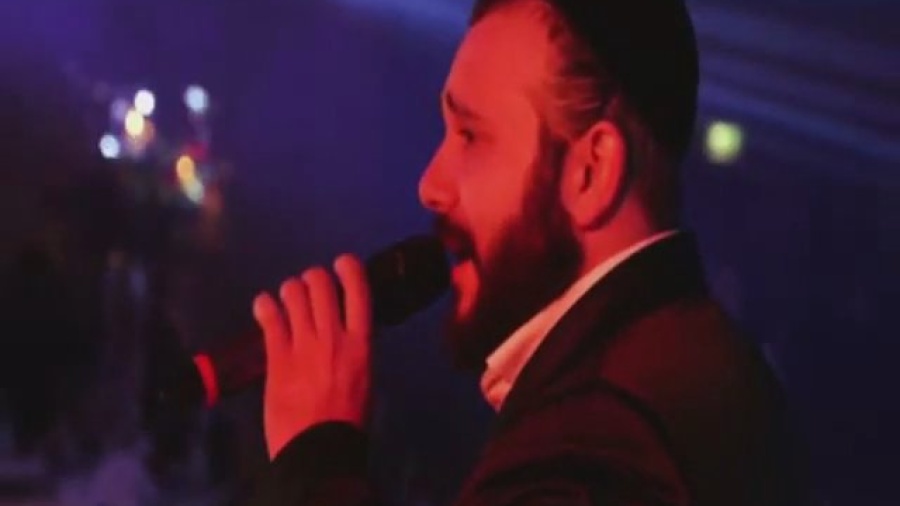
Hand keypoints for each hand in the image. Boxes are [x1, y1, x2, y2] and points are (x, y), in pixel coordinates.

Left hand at [253, 254, 372, 459]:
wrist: (318, 448)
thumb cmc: (348, 419)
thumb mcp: (365, 377)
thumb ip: (354, 349)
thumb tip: (345, 331)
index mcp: (361, 342)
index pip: (358, 289)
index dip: (348, 267)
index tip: (341, 264)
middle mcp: (333, 335)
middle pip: (321, 283)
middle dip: (313, 278)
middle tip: (309, 288)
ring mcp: (303, 344)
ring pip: (293, 293)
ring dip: (289, 290)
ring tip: (287, 300)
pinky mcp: (276, 356)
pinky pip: (268, 316)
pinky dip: (264, 305)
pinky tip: (264, 307)